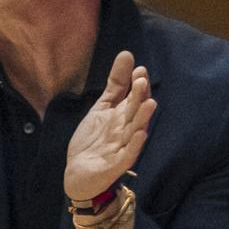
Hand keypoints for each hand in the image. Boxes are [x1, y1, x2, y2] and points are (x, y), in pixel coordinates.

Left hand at [65, 51, 155, 200]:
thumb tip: (127, 54)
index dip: (136, 85)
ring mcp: (123, 147)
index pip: (133, 97)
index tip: (139, 69)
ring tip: (149, 103)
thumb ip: (116, 84)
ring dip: (142, 118)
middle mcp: (126, 130)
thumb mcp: (103, 107)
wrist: (79, 173)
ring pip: (135, 131)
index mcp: (123, 116)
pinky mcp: (117, 165)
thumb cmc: (94, 139)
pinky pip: (129, 154)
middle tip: (141, 80)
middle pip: (135, 112)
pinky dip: (135, 145)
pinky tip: (140, 134)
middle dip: (139, 97)